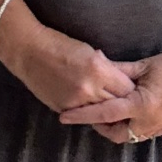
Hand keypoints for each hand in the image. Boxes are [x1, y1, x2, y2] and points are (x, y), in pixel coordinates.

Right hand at [0, 17, 136, 116]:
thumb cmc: (60, 45)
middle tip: (125, 101)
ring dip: (106, 110)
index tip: (132, 88)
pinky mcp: (63, 109)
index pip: (127, 88)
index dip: (130, 89)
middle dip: (122, 102)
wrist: (29, 52)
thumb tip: (119, 79)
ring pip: (101, 114)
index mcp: (98, 69)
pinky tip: (90, 106)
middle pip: (117, 103)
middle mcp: (89, 88)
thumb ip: (106, 68)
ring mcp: (75, 102)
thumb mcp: (90, 52)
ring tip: (109, 106)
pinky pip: (83, 115)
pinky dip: (88, 111)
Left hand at [57, 33, 161, 144]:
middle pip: (114, 134)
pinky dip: (128, 127)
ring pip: (128, 136)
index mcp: (143, 105)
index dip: (82, 115)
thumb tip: (96, 67)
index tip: (64, 116)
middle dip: (98, 126)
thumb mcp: (145, 65)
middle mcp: (151, 121)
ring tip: (102, 113)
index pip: (105, 114)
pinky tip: (124, 114)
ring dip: (113, 128)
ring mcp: (161, 127)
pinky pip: (141, 133)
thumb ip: (118, 71)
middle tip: (85, 113)